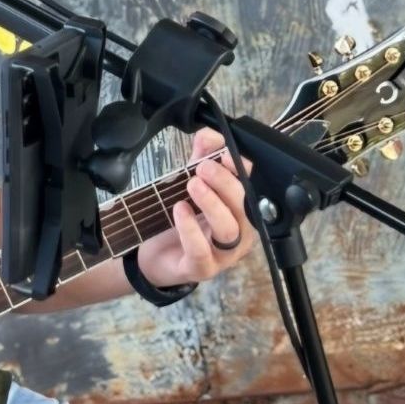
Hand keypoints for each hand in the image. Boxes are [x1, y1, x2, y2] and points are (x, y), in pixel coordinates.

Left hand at [136, 128, 255, 287]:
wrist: (155, 256)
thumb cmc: (181, 220)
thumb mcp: (188, 183)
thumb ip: (200, 158)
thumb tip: (209, 134)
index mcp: (240, 209)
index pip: (249, 184)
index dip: (239, 167)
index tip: (224, 152)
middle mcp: (239, 232)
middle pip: (243, 205)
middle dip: (225, 182)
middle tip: (202, 168)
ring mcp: (223, 253)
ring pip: (228, 228)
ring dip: (211, 203)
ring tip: (192, 185)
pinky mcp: (202, 268)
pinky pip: (202, 250)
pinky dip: (190, 228)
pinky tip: (180, 210)